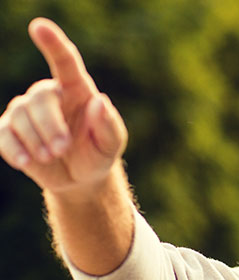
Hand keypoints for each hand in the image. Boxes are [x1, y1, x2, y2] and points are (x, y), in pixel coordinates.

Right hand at [0, 18, 126, 193]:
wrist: (80, 178)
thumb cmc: (98, 153)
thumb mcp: (112, 144)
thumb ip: (109, 125)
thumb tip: (100, 101)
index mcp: (76, 89)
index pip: (64, 61)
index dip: (52, 43)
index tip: (39, 26)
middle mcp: (48, 94)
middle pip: (40, 98)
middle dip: (51, 126)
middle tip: (63, 148)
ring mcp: (25, 111)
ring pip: (20, 116)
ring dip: (36, 140)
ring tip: (52, 157)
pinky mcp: (9, 130)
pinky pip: (2, 134)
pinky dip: (14, 149)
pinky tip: (27, 162)